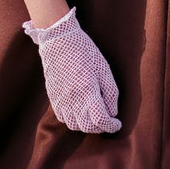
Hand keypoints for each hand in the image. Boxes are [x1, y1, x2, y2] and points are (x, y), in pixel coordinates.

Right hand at [22, 7, 120, 133]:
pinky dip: (74, 120)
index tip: (117, 123)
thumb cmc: (85, 51)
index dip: (111, 125)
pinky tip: (81, 111)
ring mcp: (60, 100)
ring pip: (74, 125)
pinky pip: (63, 118)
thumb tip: (113, 112)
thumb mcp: (103, 68)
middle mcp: (72, 99)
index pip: (100, 120)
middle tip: (109, 120)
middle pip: (87, 127)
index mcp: (87, 91)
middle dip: (100, 127)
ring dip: (86, 125)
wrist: (58, 41)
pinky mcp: (53, 97)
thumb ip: (110, 92)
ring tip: (95, 116)